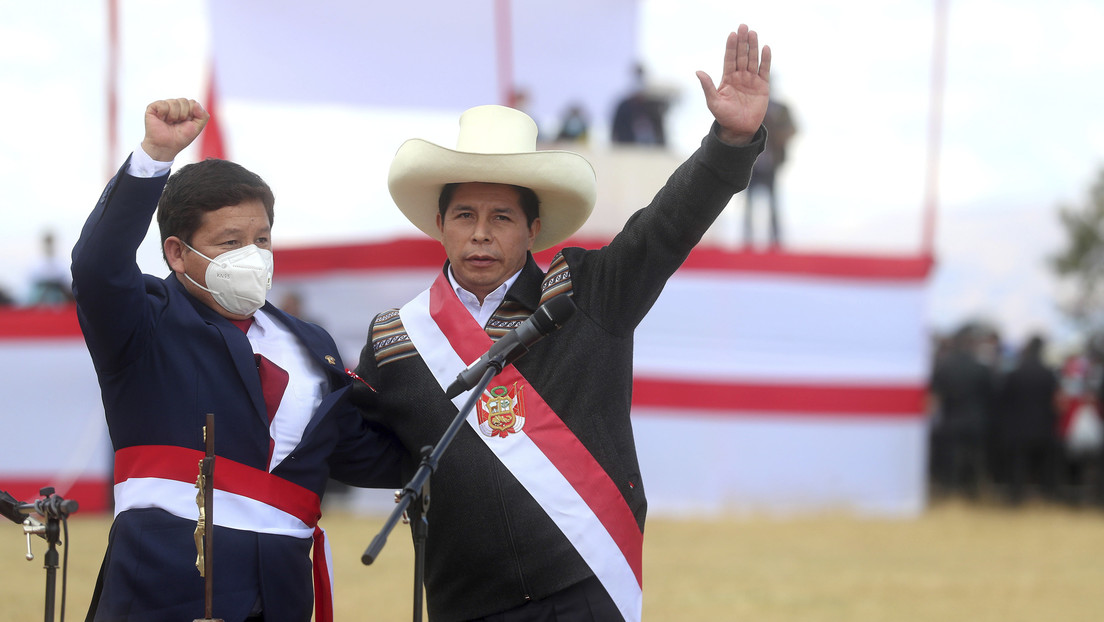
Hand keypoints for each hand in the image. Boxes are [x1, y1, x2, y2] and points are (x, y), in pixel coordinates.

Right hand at [140, 98, 208, 161]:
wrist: (166, 146)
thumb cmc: (180, 138)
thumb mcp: (197, 128)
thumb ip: (203, 116)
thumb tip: (196, 104)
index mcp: (185, 109)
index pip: (193, 103)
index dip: (191, 114)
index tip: (186, 123)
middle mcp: (175, 106)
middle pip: (184, 101)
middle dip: (183, 115)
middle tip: (177, 124)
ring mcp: (164, 106)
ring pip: (174, 102)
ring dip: (173, 116)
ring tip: (169, 123)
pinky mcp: (153, 107)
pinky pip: (162, 104)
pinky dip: (163, 114)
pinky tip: (161, 119)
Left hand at [695, 25, 770, 144]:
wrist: (739, 130)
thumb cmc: (724, 117)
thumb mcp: (713, 102)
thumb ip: (707, 86)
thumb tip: (698, 72)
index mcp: (727, 78)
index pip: (729, 59)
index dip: (731, 47)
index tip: (732, 34)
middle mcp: (739, 76)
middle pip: (741, 55)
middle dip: (742, 42)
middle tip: (743, 26)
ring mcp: (751, 80)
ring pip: (752, 60)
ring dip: (753, 47)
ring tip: (753, 33)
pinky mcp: (762, 86)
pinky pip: (764, 70)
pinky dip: (765, 60)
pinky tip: (765, 48)